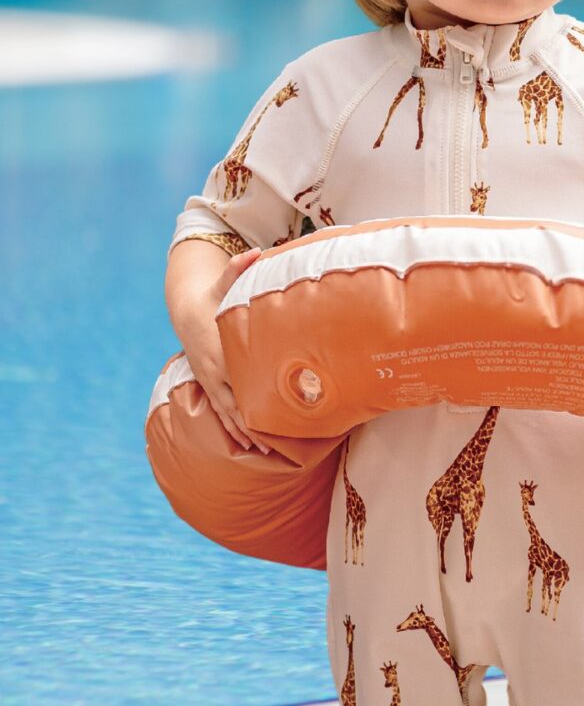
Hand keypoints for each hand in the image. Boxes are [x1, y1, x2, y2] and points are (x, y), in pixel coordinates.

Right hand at [182, 247, 270, 454]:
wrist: (186, 309)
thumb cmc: (211, 296)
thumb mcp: (223, 283)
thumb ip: (239, 270)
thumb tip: (256, 252)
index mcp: (219, 351)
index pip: (238, 379)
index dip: (252, 397)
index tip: (270, 414)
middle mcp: (214, 371)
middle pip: (234, 404)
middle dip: (252, 425)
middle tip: (274, 446)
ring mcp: (211, 381)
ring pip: (228, 413)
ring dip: (245, 433)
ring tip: (265, 454)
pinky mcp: (211, 384)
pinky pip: (222, 411)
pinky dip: (234, 429)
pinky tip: (250, 446)